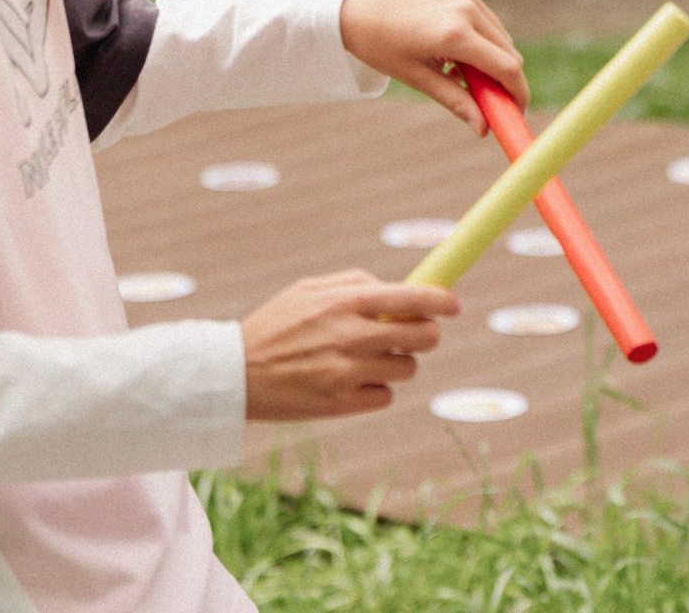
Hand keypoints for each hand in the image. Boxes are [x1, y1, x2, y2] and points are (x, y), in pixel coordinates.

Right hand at [241, 270, 455, 420]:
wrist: (234, 374)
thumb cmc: (276, 325)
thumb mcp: (311, 289)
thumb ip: (357, 283)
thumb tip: (400, 288)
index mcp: (349, 301)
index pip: (416, 297)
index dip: (443, 301)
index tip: (454, 305)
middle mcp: (354, 336)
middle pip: (424, 337)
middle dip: (425, 334)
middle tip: (411, 334)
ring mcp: (348, 372)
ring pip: (408, 368)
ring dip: (398, 363)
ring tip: (368, 359)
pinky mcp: (341, 405)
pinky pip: (385, 397)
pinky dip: (375, 391)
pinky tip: (350, 382)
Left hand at [340, 0, 523, 131]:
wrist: (356, 9)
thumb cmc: (381, 47)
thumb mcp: (417, 78)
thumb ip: (456, 101)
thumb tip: (483, 129)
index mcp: (452, 34)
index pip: (506, 67)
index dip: (518, 92)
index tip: (517, 110)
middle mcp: (465, 8)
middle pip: (509, 51)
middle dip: (506, 79)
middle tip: (490, 100)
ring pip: (500, 35)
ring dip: (494, 58)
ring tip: (461, 72)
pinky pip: (486, 18)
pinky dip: (482, 38)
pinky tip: (456, 49)